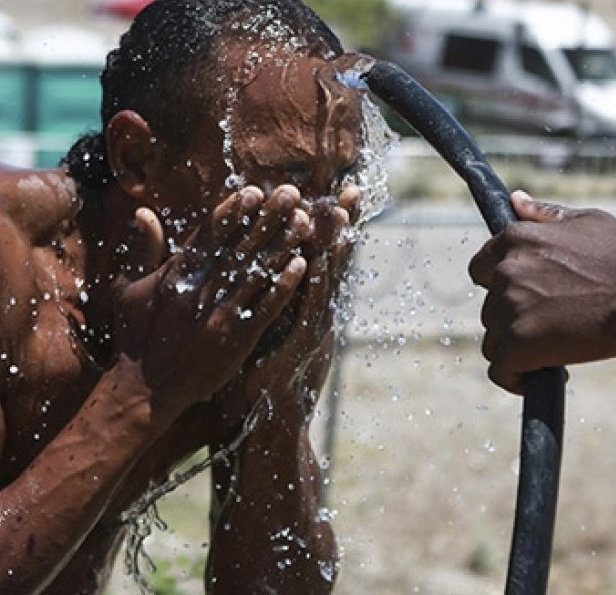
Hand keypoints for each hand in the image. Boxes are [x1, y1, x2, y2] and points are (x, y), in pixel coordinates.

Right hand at [110, 185, 312, 417]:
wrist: (145, 390)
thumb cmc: (134, 337)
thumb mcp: (126, 290)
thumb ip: (141, 251)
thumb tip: (143, 212)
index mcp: (174, 276)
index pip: (208, 236)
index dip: (232, 212)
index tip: (252, 191)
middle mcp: (199, 292)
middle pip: (240, 248)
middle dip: (267, 218)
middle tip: (290, 194)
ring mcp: (220, 316)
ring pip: (257, 273)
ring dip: (282, 245)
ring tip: (304, 221)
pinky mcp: (236, 340)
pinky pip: (266, 308)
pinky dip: (284, 286)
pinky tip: (302, 265)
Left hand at [214, 184, 360, 430]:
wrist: (272, 427)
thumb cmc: (263, 382)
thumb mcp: (270, 335)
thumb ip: (273, 302)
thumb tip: (270, 272)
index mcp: (309, 309)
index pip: (322, 257)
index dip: (332, 225)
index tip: (340, 191)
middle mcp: (318, 315)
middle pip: (332, 260)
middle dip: (342, 225)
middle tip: (352, 189)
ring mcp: (314, 331)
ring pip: (326, 280)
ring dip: (333, 246)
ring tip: (341, 213)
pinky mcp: (301, 347)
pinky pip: (308, 309)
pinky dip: (312, 286)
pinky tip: (314, 261)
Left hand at [468, 191, 615, 392]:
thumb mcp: (585, 221)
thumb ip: (544, 215)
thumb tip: (516, 200)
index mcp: (515, 240)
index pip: (481, 270)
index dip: (502, 290)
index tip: (528, 302)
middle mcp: (505, 271)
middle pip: (492, 310)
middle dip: (518, 322)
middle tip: (557, 329)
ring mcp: (509, 308)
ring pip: (496, 343)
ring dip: (521, 351)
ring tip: (559, 352)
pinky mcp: (518, 344)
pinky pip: (502, 371)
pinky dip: (518, 379)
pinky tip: (545, 376)